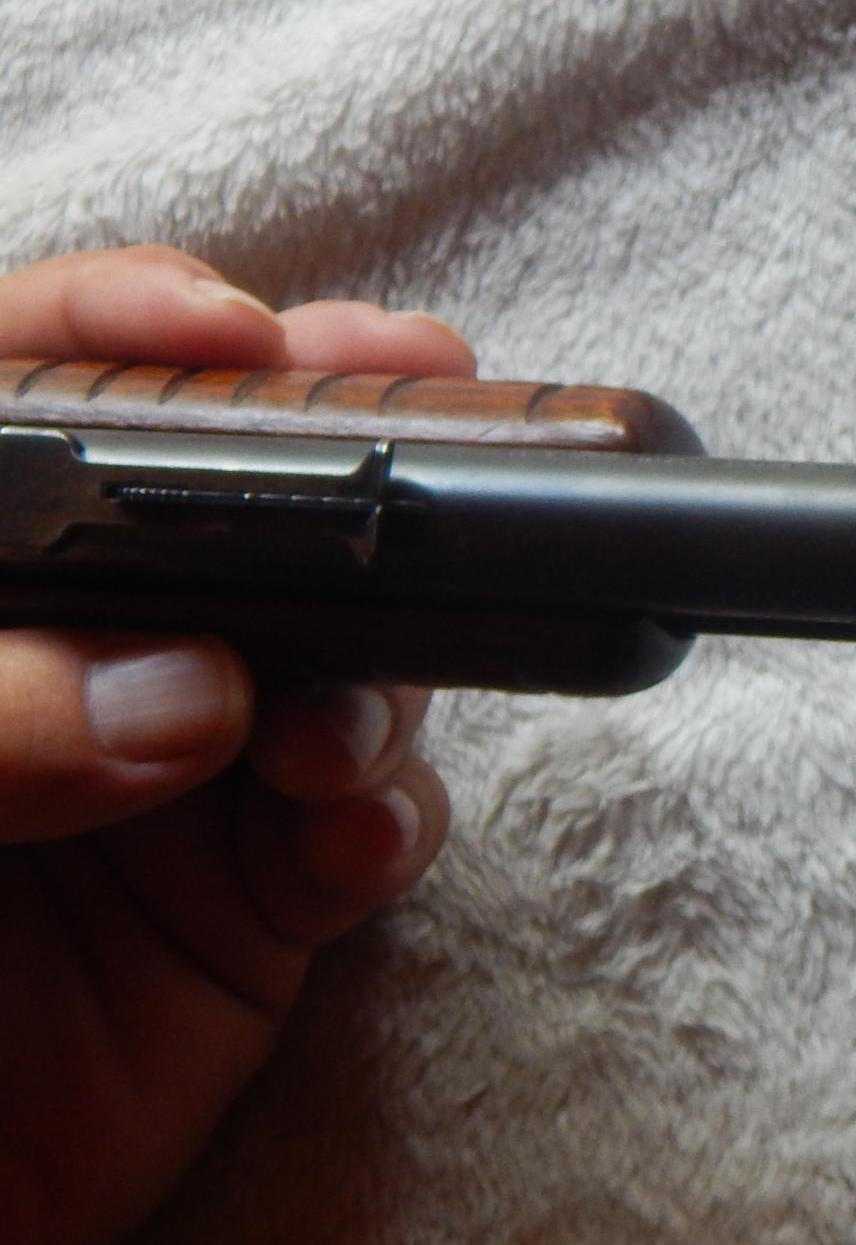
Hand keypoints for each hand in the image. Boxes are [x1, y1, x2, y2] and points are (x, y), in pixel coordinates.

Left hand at [0, 246, 464, 1244]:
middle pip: (215, 506)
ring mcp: (158, 779)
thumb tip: (187, 696)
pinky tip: (350, 834)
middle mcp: (55, 655)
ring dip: (374, 665)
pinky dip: (382, 820)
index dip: (121, 328)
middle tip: (426, 415)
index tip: (227, 337)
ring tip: (336, 726)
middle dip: (333, 455)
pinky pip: (354, 835)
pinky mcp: (239, 917)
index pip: (21, 399)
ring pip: (325, 656)